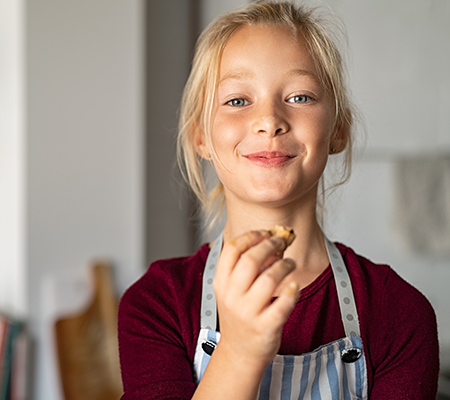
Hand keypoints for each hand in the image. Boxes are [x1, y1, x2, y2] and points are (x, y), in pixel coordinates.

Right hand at [213, 230, 299, 370]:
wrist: (240, 352)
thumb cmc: (240, 315)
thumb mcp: (233, 290)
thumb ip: (247, 267)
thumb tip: (272, 240)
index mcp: (221, 283)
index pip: (232, 249)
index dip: (250, 236)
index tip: (265, 233)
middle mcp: (232, 297)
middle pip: (250, 260)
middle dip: (270, 245)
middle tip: (281, 242)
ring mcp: (248, 313)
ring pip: (268, 279)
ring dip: (284, 265)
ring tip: (290, 264)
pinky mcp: (266, 327)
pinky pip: (283, 303)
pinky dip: (292, 291)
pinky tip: (294, 286)